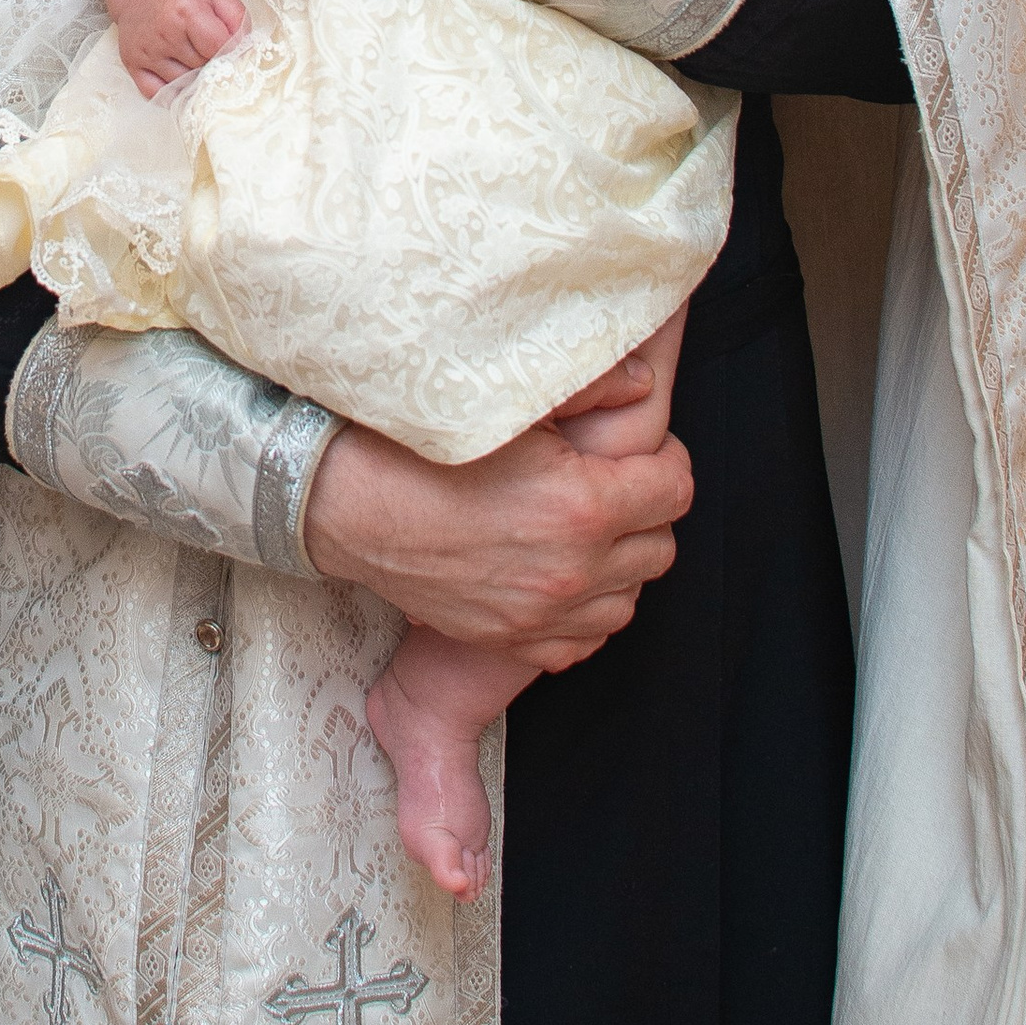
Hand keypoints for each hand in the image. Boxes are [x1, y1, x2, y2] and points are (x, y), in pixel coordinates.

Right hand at [112, 0, 246, 97]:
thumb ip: (237, 17)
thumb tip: (246, 47)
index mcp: (186, 12)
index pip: (218, 49)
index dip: (229, 51)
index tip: (229, 46)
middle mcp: (163, 33)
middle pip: (201, 67)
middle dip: (211, 62)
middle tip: (208, 49)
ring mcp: (146, 51)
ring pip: (182, 84)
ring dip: (193, 77)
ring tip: (192, 58)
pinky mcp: (131, 62)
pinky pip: (156, 93)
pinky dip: (171, 93)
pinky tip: (178, 79)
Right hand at [304, 417, 688, 662]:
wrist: (350, 504)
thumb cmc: (423, 445)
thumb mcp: (511, 401)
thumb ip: (593, 386)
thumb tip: (645, 384)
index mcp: (582, 506)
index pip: (676, 489)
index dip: (664, 462)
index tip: (640, 453)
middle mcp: (573, 571)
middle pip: (661, 546)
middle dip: (647, 512)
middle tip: (612, 485)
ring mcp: (542, 615)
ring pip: (630, 599)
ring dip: (621, 564)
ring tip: (587, 531)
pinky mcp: (512, 640)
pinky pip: (585, 639)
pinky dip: (585, 610)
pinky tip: (559, 575)